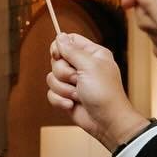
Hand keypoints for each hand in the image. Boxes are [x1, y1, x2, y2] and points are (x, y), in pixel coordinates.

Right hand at [45, 33, 146, 150]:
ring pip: (52, 77)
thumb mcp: (90, 66)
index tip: (58, 55)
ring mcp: (73, 82)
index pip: (69, 40)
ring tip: (78, 94)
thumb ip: (72, 50)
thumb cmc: (104, 93)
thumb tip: (60, 36)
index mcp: (92, 54)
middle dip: (64, 73)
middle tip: (78, 80)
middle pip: (56, 60)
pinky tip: (72, 104)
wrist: (106, 120)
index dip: (60, 47)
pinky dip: (60, 100)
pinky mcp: (66, 96)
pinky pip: (51, 93)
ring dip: (63, 89)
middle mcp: (82, 66)